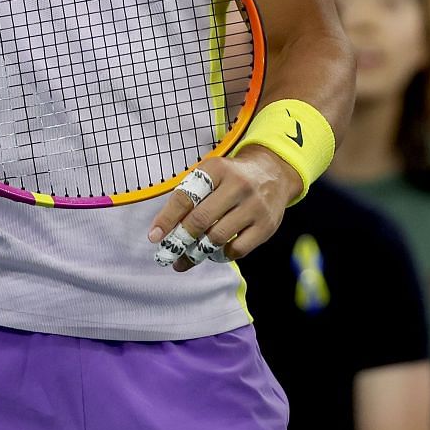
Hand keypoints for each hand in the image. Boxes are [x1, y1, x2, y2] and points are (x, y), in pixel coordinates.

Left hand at [146, 147, 301, 271]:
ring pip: (218, 237)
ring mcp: (255, 206)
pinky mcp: (266, 225)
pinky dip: (220, 255)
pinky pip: (237, 249)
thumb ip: (189, 197)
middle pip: (201, 219)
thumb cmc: (231, 179)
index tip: (154, 237)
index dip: (167, 219)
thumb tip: (163, 232)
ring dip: (197, 253)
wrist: (274, 173)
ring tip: (184, 260)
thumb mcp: (211, 175)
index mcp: (218, 169)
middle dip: (180, 240)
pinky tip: (212, 253)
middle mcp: (238, 185)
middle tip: (167, 254)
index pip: (186, 196)